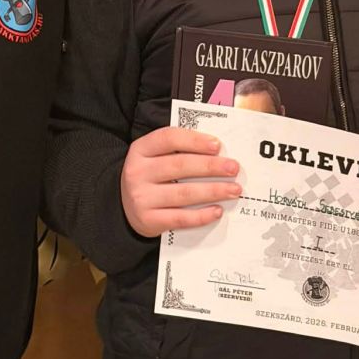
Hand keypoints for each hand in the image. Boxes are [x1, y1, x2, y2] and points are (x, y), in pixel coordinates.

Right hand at [121, 126, 239, 236]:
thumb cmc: (151, 177)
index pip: (168, 138)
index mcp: (141, 149)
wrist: (124, 206)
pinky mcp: (148, 220)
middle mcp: (137, 172)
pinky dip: (202, 215)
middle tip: (233, 168)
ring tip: (234, 189)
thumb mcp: (155, 157)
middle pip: (179, 165)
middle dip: (211, 166)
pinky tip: (218, 210)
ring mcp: (141, 197)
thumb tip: (218, 152)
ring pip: (183, 193)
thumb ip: (179, 151)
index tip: (217, 145)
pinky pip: (180, 218)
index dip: (194, 140)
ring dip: (213, 191)